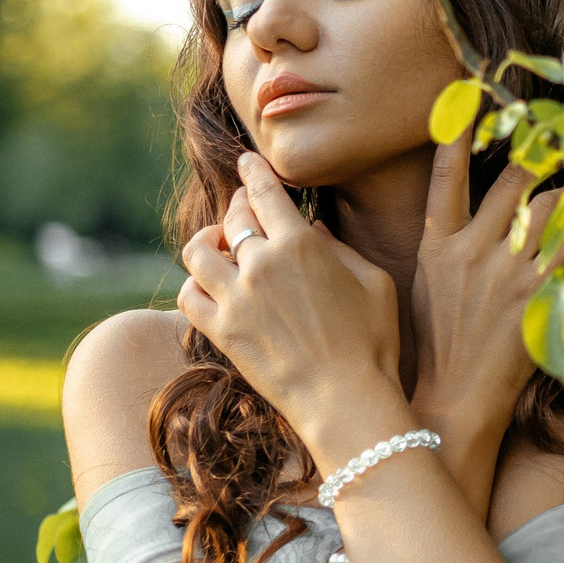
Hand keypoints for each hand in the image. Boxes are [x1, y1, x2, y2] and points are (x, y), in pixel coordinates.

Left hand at [179, 152, 404, 452]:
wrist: (346, 400)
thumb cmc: (373, 342)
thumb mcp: (375, 283)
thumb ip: (342, 248)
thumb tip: (314, 229)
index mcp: (300, 244)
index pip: (264, 192)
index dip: (253, 172)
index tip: (247, 163)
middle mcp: (260, 264)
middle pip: (231, 217)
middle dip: (236, 205)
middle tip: (241, 208)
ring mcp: (236, 298)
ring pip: (198, 251)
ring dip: (208, 242)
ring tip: (220, 247)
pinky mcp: (221, 332)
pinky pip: (188, 295)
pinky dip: (195, 285)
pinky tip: (211, 287)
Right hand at [411, 134, 563, 444]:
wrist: (452, 401)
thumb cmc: (436, 347)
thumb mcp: (420, 288)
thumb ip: (438, 247)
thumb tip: (442, 223)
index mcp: (436, 244)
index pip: (447, 174)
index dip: (461, 130)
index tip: (474, 92)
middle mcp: (470, 249)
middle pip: (515, 179)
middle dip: (543, 154)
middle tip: (563, 135)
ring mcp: (506, 270)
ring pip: (552, 204)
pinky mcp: (539, 292)